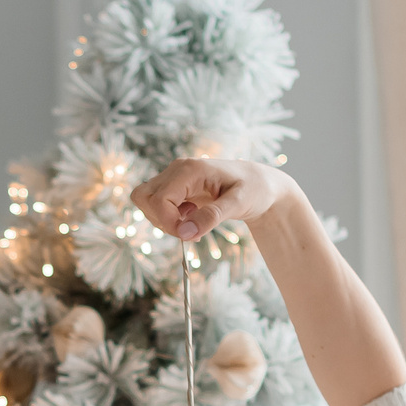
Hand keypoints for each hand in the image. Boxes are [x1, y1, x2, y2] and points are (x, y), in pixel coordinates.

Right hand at [130, 158, 301, 241]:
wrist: (261, 185)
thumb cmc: (255, 190)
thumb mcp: (239, 204)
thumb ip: (212, 217)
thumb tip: (185, 233)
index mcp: (191, 169)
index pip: (158, 199)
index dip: (167, 222)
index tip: (189, 236)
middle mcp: (177, 169)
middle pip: (144, 197)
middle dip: (160, 221)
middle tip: (188, 230)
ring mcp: (174, 177)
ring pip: (146, 201)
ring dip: (163, 220)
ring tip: (193, 224)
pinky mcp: (176, 187)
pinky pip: (156, 204)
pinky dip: (168, 218)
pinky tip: (192, 218)